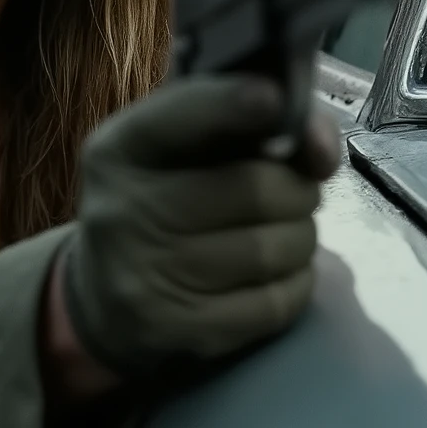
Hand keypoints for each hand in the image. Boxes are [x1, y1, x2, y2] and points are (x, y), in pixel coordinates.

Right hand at [56, 75, 339, 380]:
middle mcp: (123, 210)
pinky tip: (277, 275)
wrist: (104, 294)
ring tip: (284, 234)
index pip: (180, 116)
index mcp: (119, 150)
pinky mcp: (178, 329)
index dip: (233, 103)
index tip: (273, 98)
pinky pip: (275, 302)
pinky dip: (295, 284)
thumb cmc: (162, 200)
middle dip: (298, 189)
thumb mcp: (180, 148)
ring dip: (300, 238)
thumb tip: (322, 148)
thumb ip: (247, 125)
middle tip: (295, 194)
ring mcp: (147, 276)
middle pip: (255, 189)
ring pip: (273, 248)